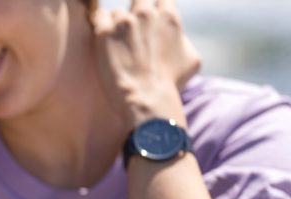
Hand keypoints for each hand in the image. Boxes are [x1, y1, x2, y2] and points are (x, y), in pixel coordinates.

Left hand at [90, 0, 201, 129]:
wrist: (146, 97)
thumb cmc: (170, 84)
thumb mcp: (191, 59)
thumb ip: (183, 40)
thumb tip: (177, 37)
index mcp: (168, 17)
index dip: (156, 9)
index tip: (151, 23)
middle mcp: (146, 13)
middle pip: (139, 0)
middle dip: (136, 12)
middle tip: (132, 32)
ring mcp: (124, 21)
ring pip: (117, 12)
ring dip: (116, 25)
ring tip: (117, 45)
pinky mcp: (104, 32)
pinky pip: (99, 17)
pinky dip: (100, 25)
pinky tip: (103, 39)